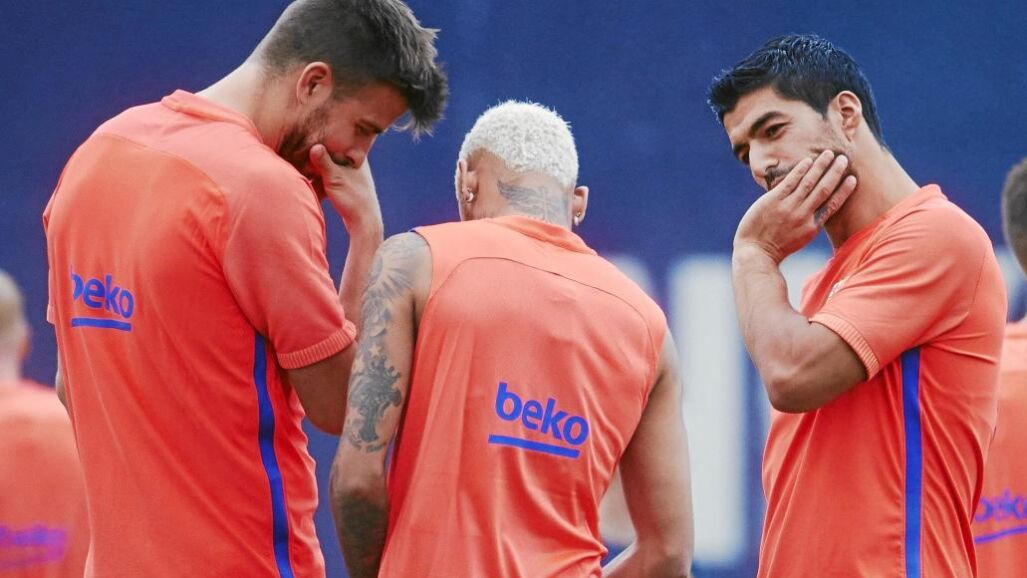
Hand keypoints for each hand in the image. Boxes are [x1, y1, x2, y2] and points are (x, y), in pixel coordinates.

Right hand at [308, 144, 383, 234]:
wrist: (364, 222)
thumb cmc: (352, 198)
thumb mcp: (335, 178)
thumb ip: (324, 162)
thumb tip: (314, 146)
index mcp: (356, 157)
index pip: (335, 145)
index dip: (319, 146)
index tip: (304, 147)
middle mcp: (354, 164)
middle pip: (329, 159)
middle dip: (314, 162)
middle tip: (298, 162)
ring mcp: (350, 176)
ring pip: (327, 171)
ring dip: (315, 174)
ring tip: (301, 176)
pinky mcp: (345, 188)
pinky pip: (328, 182)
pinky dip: (319, 184)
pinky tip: (308, 188)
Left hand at [734, 150, 856, 262]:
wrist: (755, 253)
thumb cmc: (776, 247)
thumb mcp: (800, 239)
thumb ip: (809, 224)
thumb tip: (817, 210)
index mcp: (812, 227)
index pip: (833, 205)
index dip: (844, 191)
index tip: (853, 179)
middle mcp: (803, 215)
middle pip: (824, 189)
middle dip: (835, 173)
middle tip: (843, 158)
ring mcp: (788, 207)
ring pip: (809, 182)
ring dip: (820, 166)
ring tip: (829, 153)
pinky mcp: (773, 201)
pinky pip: (790, 182)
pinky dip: (800, 170)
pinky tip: (807, 160)